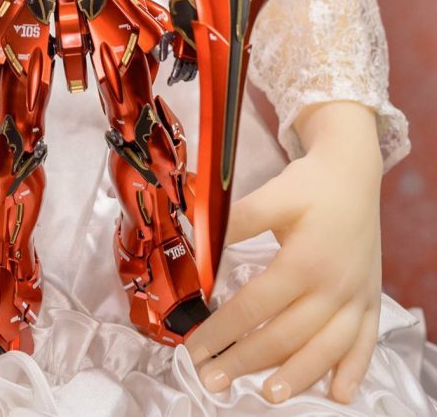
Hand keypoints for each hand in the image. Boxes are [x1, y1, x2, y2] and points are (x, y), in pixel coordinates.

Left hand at [186, 102, 382, 405]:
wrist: (354, 172)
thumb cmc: (310, 184)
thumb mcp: (272, 194)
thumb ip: (236, 219)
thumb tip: (196, 235)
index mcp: (305, 260)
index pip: (255, 305)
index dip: (223, 330)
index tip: (196, 348)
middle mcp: (334, 286)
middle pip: (287, 335)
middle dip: (247, 360)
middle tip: (214, 379)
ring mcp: (356, 297)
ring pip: (327, 349)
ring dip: (298, 376)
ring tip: (268, 394)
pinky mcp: (371, 300)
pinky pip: (365, 344)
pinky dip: (353, 371)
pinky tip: (337, 395)